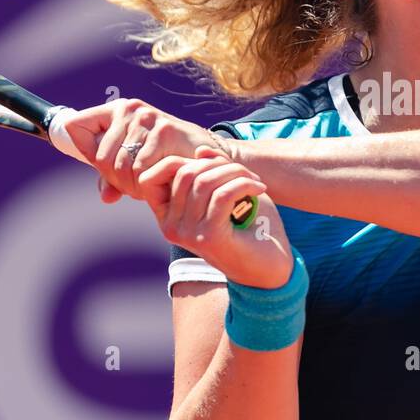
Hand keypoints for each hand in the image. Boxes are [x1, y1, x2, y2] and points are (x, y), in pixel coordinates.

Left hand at [57, 99, 250, 203]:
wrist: (207, 156)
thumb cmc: (168, 159)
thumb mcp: (135, 166)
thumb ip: (114, 178)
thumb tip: (105, 196)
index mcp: (116, 111)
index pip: (75, 126)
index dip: (83, 150)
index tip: (98, 164)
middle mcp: (129, 109)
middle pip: (100, 157)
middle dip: (116, 180)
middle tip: (133, 188)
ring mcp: (147, 117)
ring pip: (120, 165)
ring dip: (132, 185)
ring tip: (147, 187)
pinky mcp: (164, 130)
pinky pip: (142, 169)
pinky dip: (147, 184)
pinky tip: (159, 183)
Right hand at [138, 147, 290, 288]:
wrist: (269, 268)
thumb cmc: (248, 228)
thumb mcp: (225, 192)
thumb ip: (211, 172)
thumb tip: (201, 151)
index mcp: (168, 216)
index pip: (151, 177)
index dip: (180, 161)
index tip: (215, 164)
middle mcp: (170, 227)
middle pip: (185, 173)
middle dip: (218, 164)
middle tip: (245, 172)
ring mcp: (187, 234)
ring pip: (204, 181)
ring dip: (235, 173)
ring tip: (254, 180)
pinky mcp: (209, 238)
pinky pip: (223, 194)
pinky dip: (244, 184)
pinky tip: (259, 188)